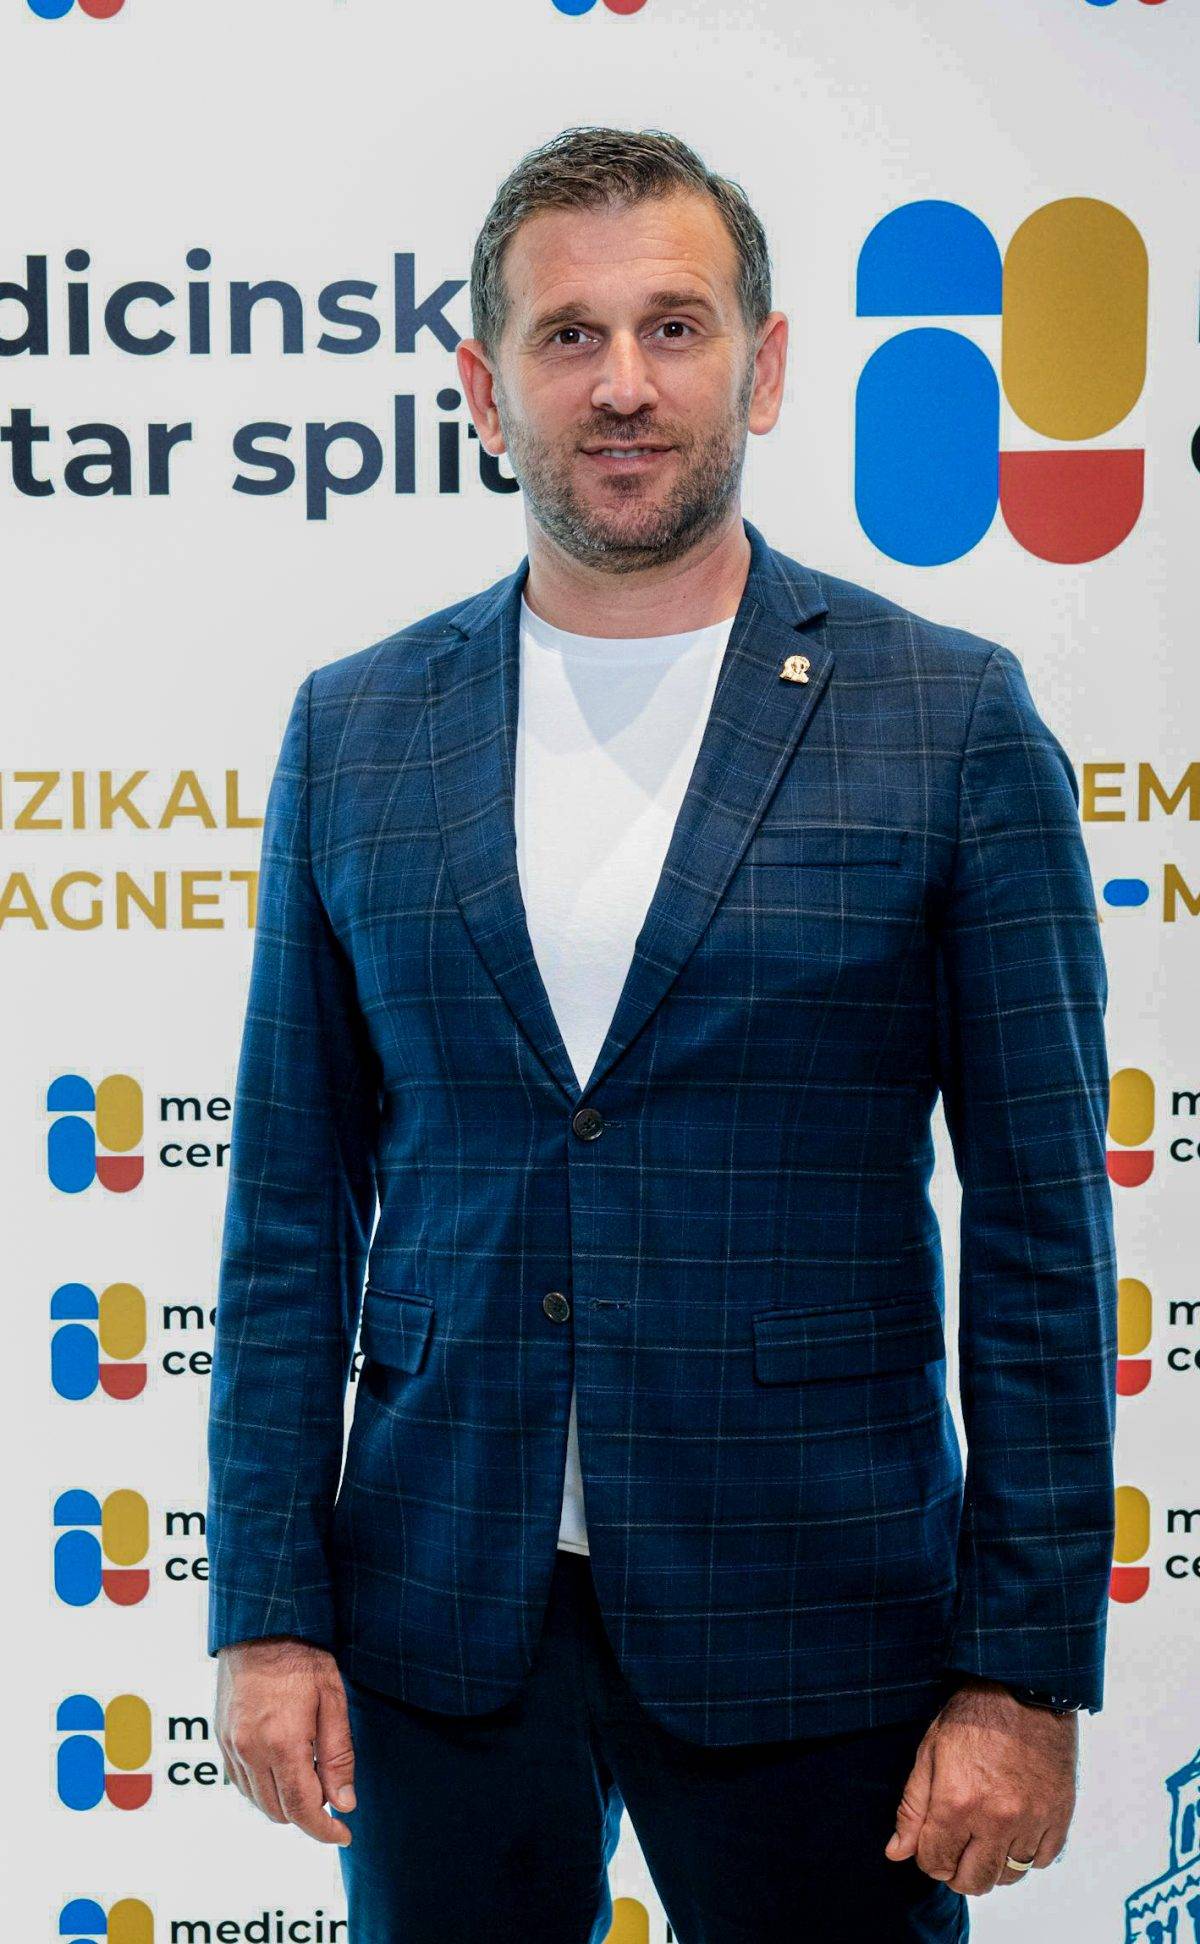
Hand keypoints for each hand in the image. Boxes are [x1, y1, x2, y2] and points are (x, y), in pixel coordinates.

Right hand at [214, 1634, 356, 1845]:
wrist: (259, 1627)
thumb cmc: (302, 1657)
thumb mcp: (332, 1700)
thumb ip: (338, 1755)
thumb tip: (343, 1804)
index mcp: (282, 1743)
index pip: (302, 1808)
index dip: (324, 1830)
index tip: (343, 1835)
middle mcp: (250, 1751)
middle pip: (279, 1811)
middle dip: (308, 1814)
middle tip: (330, 1792)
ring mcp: (231, 1746)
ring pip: (258, 1801)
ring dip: (284, 1802)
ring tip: (308, 1773)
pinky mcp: (220, 1739)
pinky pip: (241, 1783)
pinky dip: (263, 1788)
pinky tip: (282, 1767)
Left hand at [883, 1676, 1076, 1895]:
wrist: (1025, 1688)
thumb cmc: (972, 1716)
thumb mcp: (930, 1752)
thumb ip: (912, 1808)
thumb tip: (897, 1853)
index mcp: (957, 1802)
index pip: (935, 1863)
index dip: (928, 1858)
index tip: (932, 1843)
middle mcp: (996, 1819)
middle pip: (974, 1881)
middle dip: (957, 1872)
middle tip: (957, 1848)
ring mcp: (1032, 1820)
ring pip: (1009, 1876)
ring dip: (993, 1865)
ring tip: (985, 1838)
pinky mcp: (1060, 1816)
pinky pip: (1041, 1860)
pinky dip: (1026, 1853)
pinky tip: (1014, 1829)